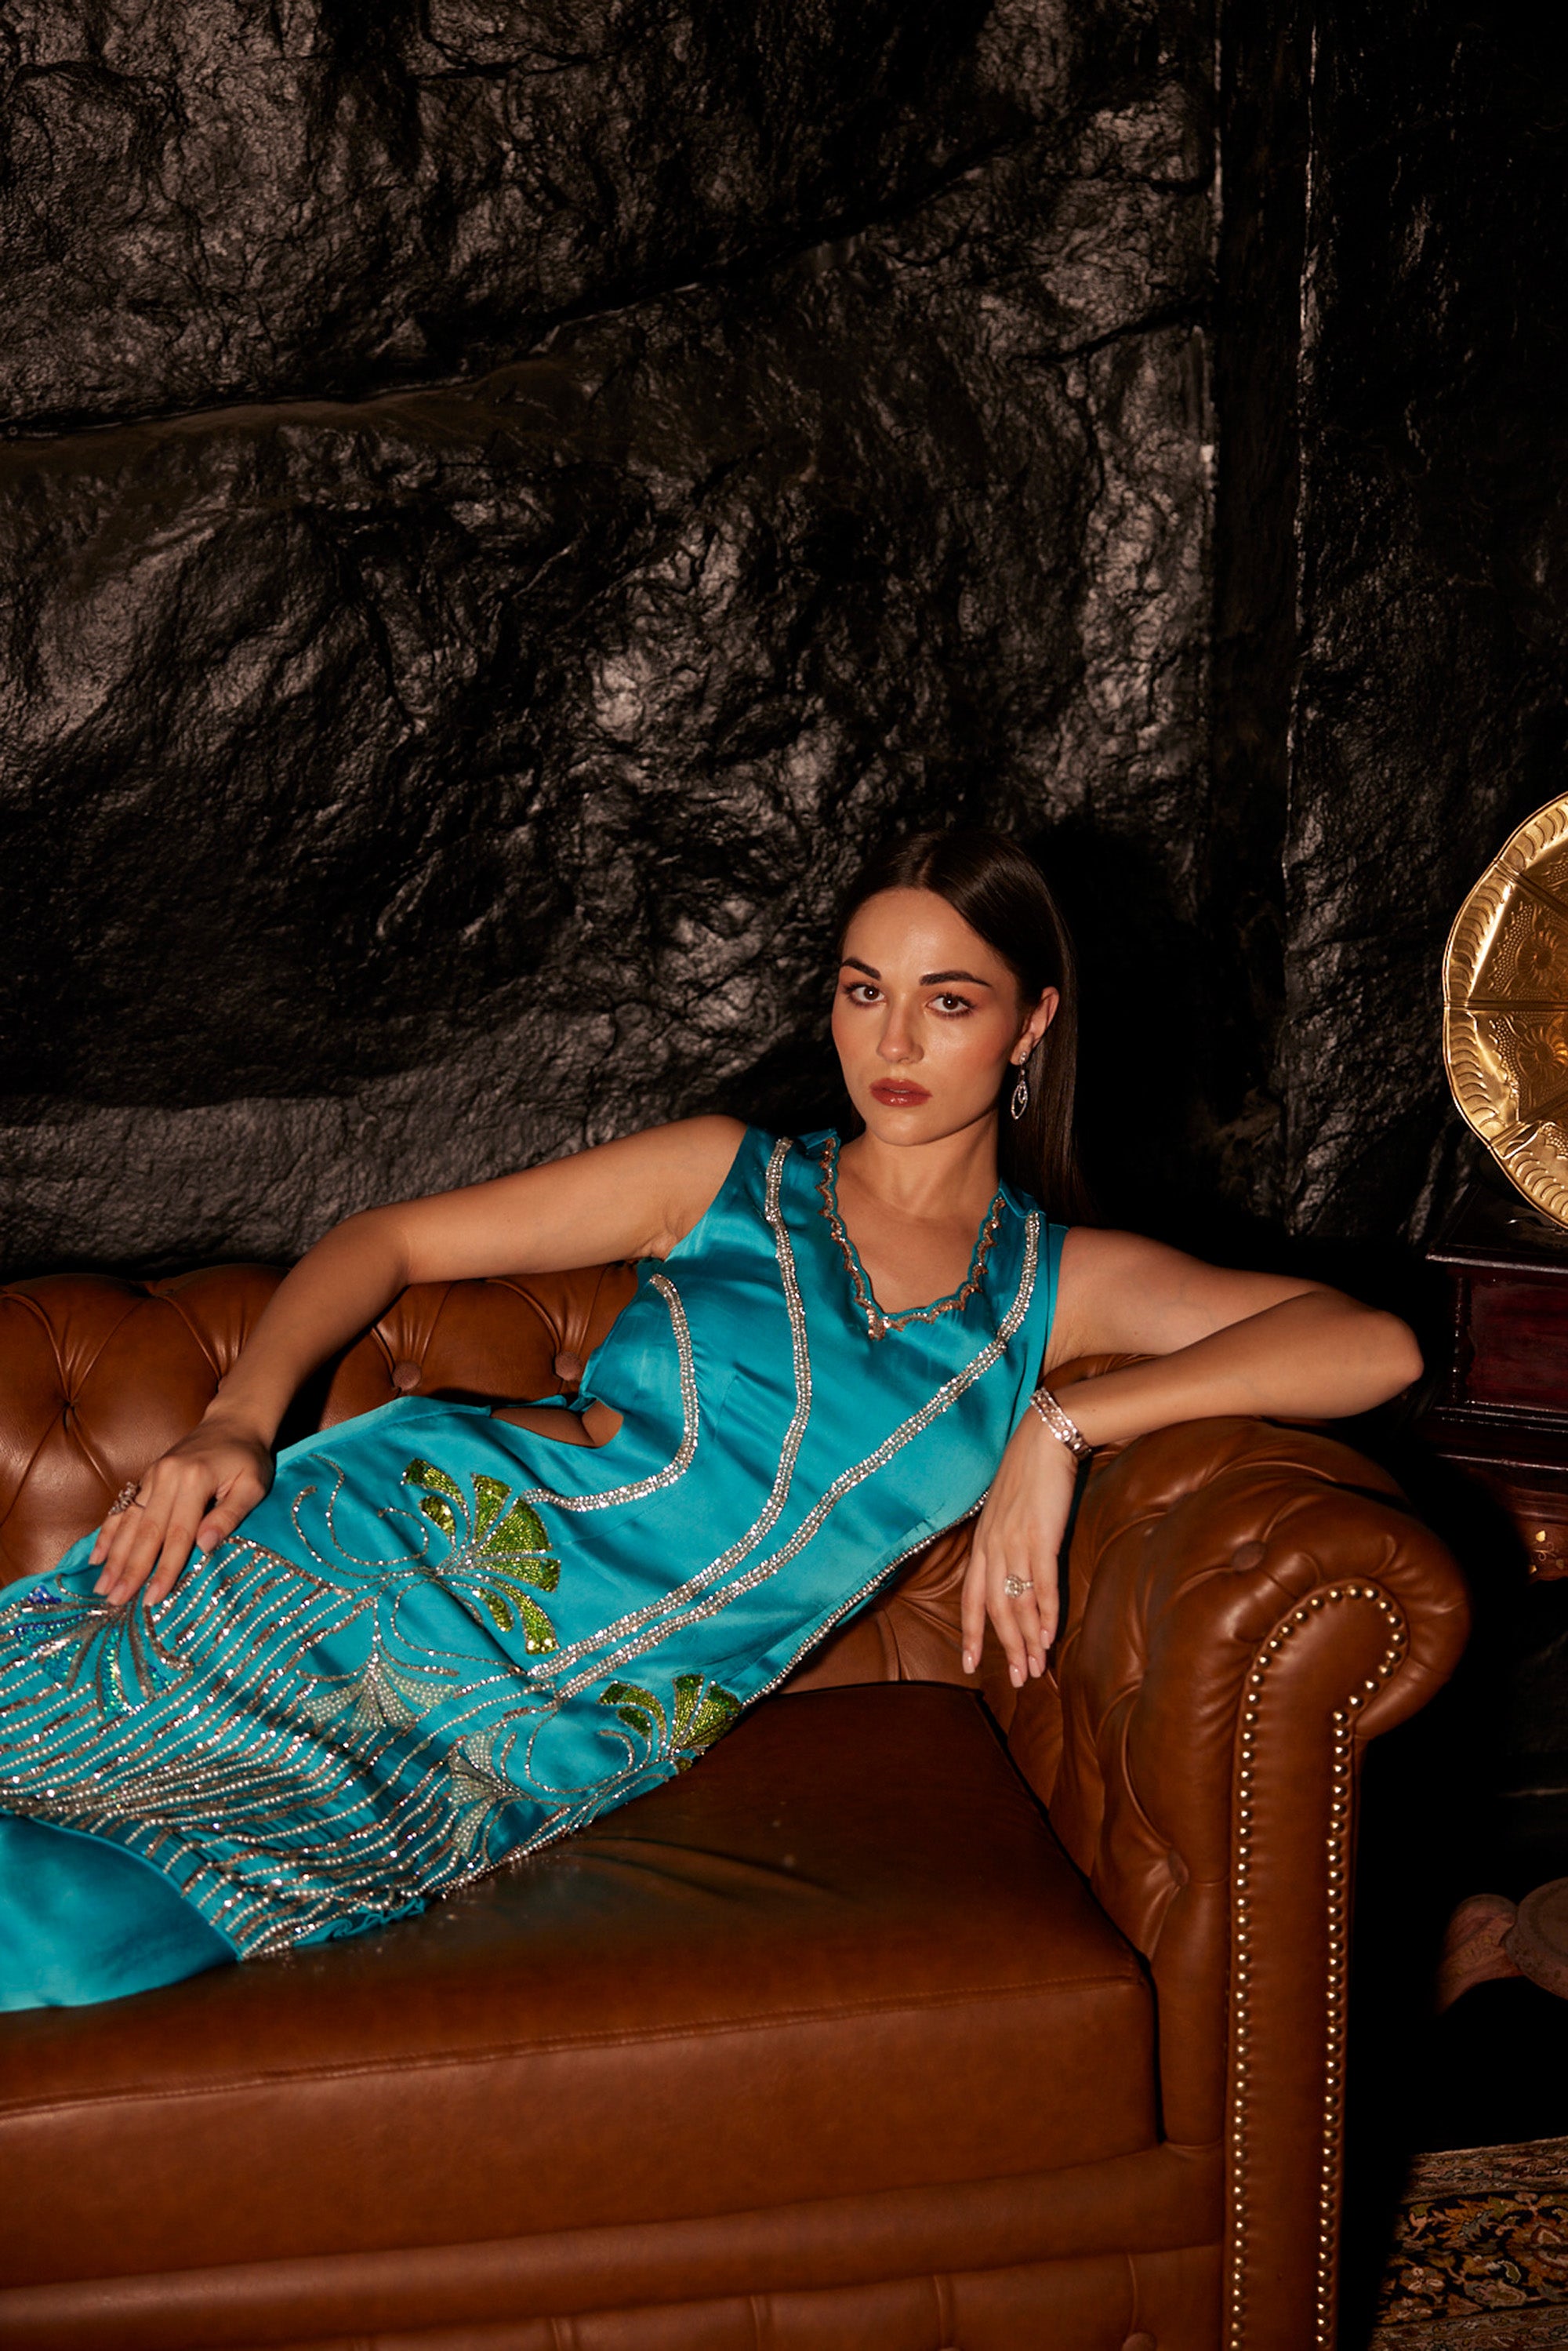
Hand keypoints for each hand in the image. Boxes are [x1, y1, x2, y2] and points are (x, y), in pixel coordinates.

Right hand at [88, 1416, 274, 1607]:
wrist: (233, 1421)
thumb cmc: (249, 1457)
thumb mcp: (253, 1485)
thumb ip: (230, 1515)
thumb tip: (204, 1546)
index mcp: (195, 1479)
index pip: (177, 1534)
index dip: (164, 1568)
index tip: (152, 1598)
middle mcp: (167, 1476)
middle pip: (147, 1531)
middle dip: (131, 1569)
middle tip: (116, 1600)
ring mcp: (153, 1474)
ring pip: (130, 1521)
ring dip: (114, 1556)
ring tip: (102, 1587)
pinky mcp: (147, 1475)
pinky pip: (123, 1507)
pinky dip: (109, 1532)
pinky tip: (97, 1555)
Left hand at [961, 1408, 1078, 1688]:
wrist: (1043, 1442)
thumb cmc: (1026, 1478)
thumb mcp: (1004, 1515)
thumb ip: (1003, 1545)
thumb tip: (1011, 1574)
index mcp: (981, 1545)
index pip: (970, 1599)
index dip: (970, 1633)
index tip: (968, 1664)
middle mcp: (992, 1549)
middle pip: (994, 1610)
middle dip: (1005, 1648)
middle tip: (1018, 1679)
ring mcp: (1014, 1544)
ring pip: (1017, 1604)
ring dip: (1027, 1640)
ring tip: (1036, 1668)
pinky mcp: (1040, 1538)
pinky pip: (1041, 1585)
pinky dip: (1045, 1614)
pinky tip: (1050, 1636)